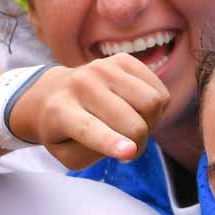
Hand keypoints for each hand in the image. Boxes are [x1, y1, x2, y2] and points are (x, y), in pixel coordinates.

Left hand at [7, 55, 168, 169]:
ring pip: (152, 103)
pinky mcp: (122, 60)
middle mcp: (81, 84)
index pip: (88, 128)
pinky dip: (156, 108)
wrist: (54, 91)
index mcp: (60, 111)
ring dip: (151, 123)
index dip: (111, 141)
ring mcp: (102, 68)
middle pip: (132, 122)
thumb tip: (128, 146)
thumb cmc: (63, 130)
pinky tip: (137, 109)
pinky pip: (159, 91)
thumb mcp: (67, 153)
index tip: (129, 152)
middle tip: (129, 148)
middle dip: (139, 143)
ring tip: (133, 125)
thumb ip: (93, 155)